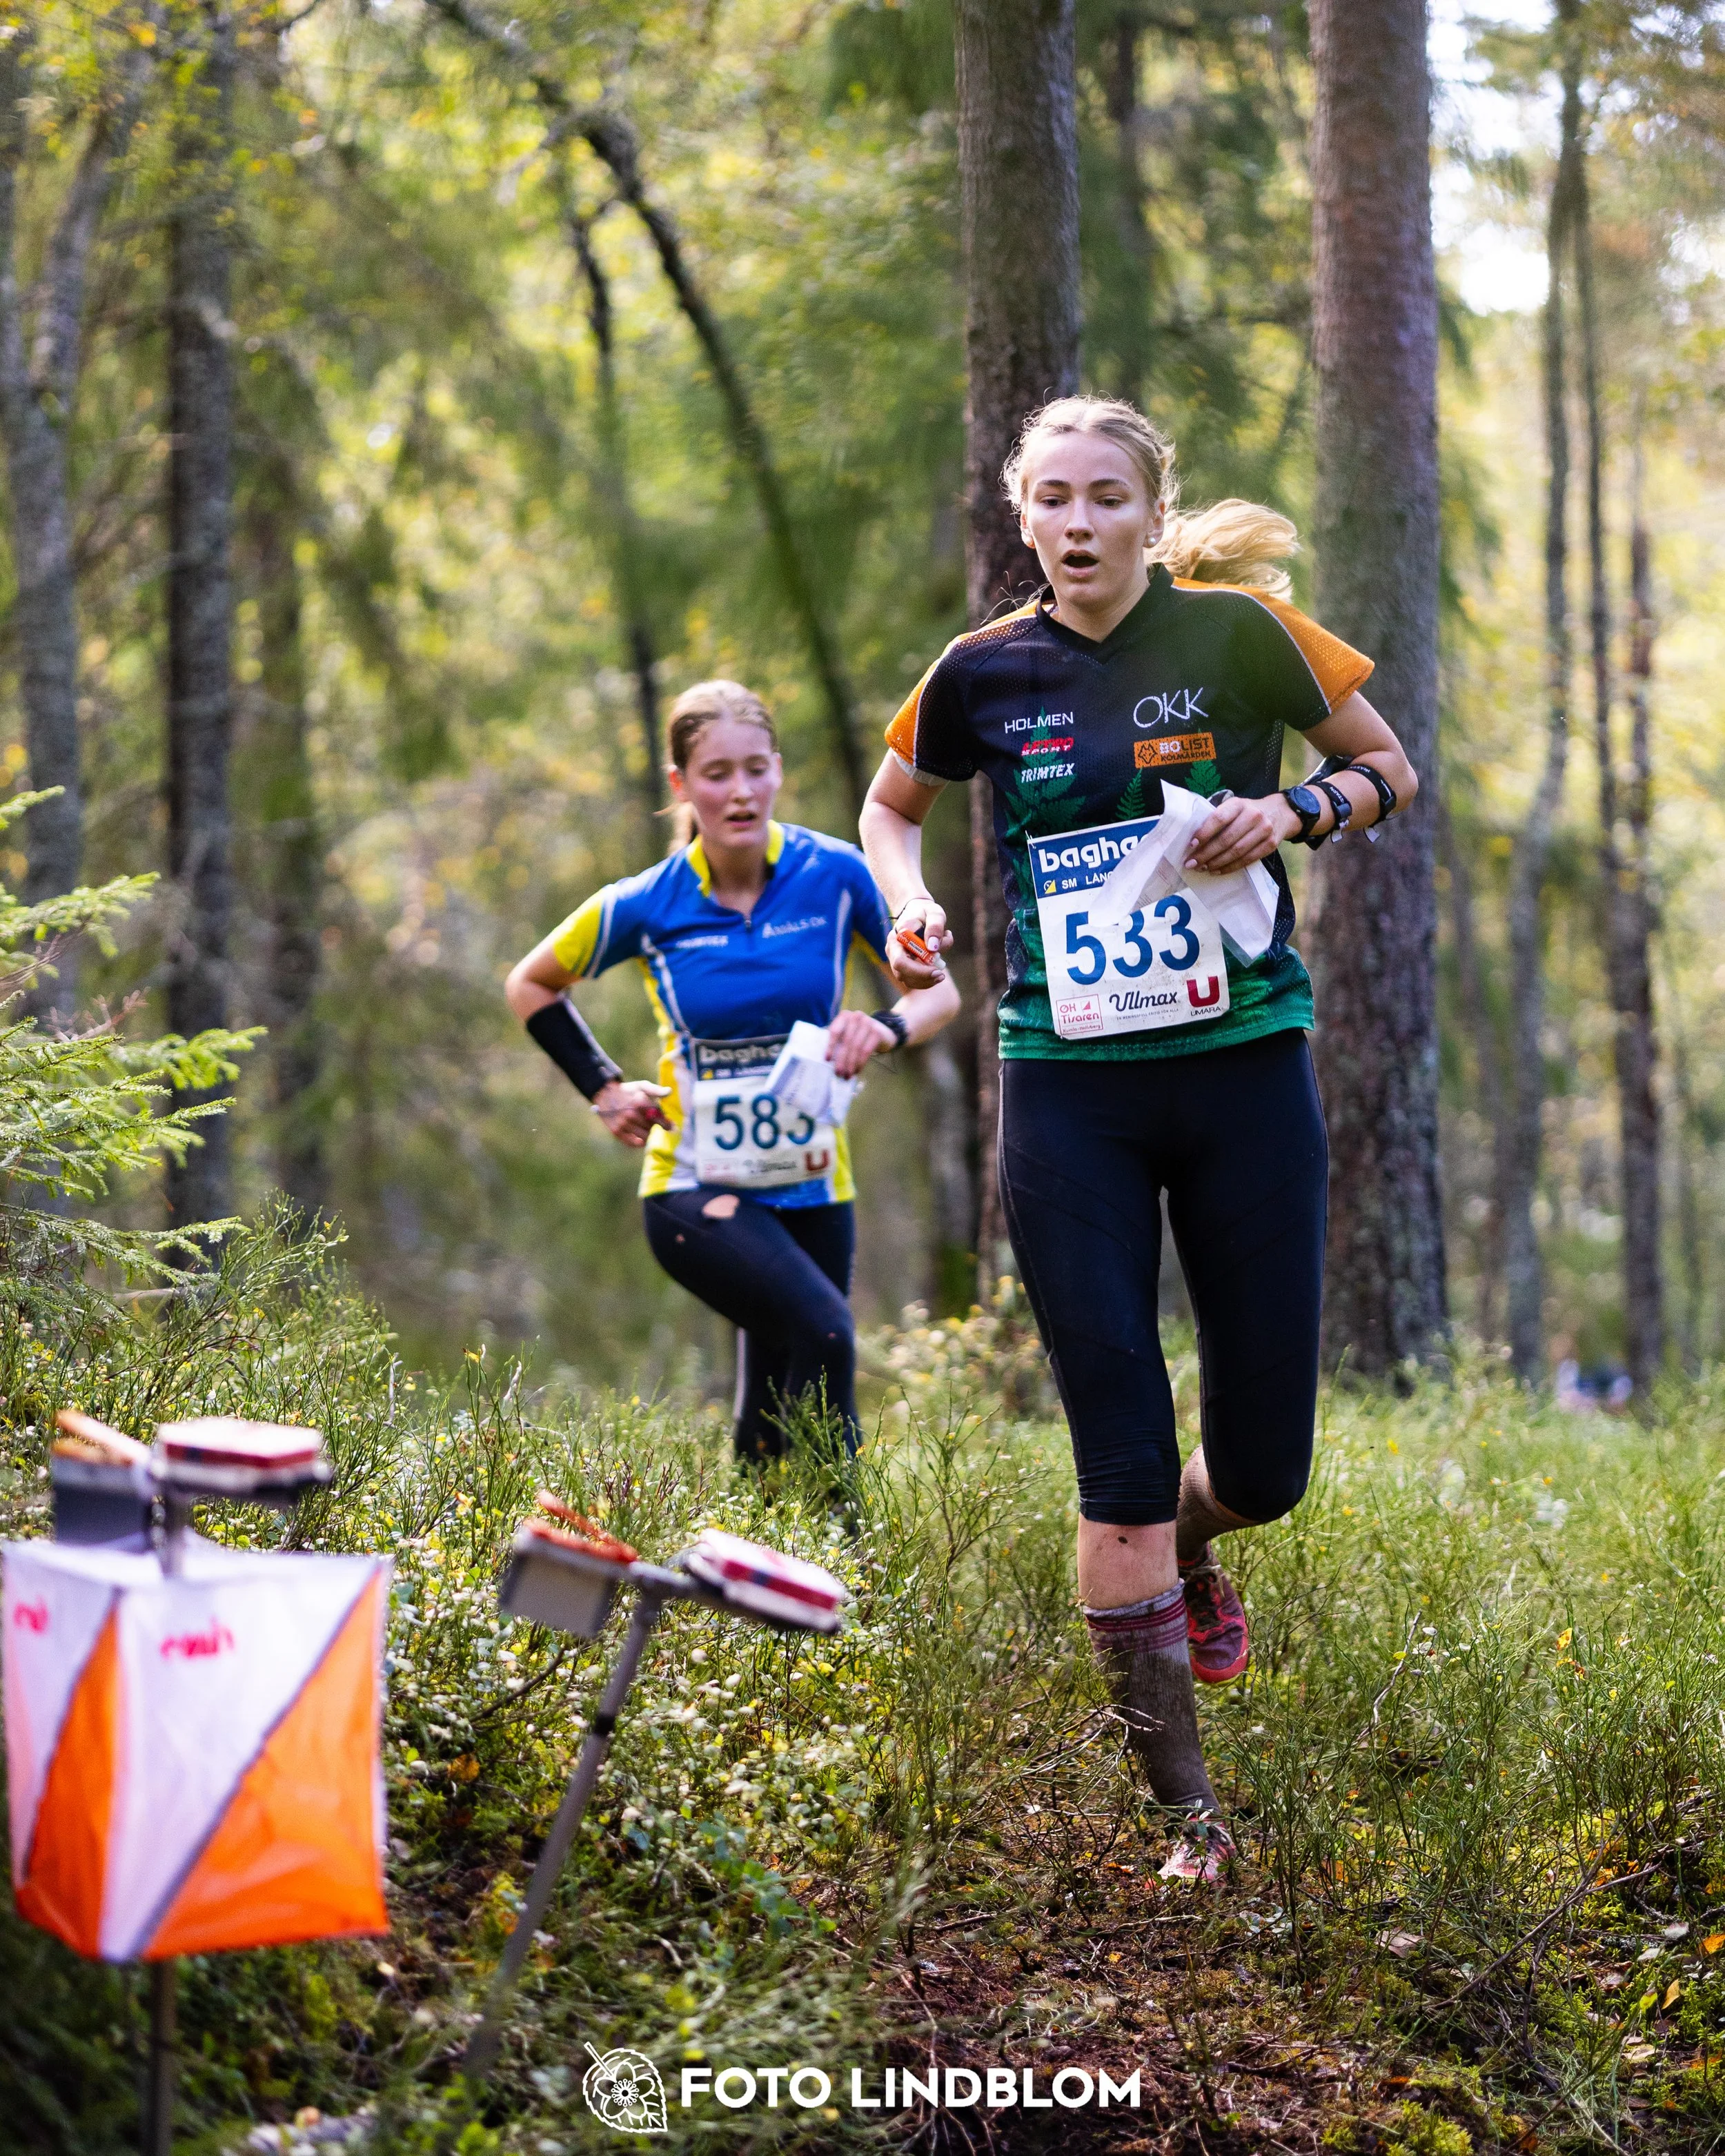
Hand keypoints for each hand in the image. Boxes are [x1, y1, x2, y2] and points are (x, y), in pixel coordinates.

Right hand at [591, 1079, 672, 1147]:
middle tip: (650, 1120)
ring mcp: (623, 1124)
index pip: (659, 1118)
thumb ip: (656, 1090)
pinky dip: (638, 1141)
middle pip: (652, 1127)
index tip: (671, 1127)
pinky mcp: (617, 1131)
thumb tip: (670, 1091)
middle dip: (654, 1125)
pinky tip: (640, 1137)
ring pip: (644, 1136)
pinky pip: (632, 1143)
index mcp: (640, 1102)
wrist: (605, 1094)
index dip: (666, 1124)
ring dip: (647, 1132)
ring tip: (644, 1126)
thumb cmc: (628, 1090)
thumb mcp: (642, 1086)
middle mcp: (631, 1114)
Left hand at [826, 1008, 898, 1077]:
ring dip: (851, 1064)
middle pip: (846, 1041)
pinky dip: (860, 1063)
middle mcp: (856, 1016)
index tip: (827, 1059)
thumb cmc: (857, 1033)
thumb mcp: (846, 1032)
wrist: (881, 1031)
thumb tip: (828, 1061)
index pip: (835, 1031)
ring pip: (856, 1047)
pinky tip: (857, 1070)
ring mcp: (868, 1023)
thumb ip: (837, 1041)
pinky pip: (866, 1050)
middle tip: (839, 1073)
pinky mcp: (877, 1032)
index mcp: (844, 1016)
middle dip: (841, 1059)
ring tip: (847, 1074)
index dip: (830, 1046)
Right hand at [886, 897, 950, 989]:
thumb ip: (935, 926)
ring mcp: (897, 960)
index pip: (900, 961)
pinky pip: (913, 980)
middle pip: (902, 974)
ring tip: (941, 974)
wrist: (917, 911)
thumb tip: (933, 948)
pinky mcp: (905, 966)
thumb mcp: (934, 912)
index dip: (918, 970)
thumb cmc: (925, 911)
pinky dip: (926, 980)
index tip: (937, 969)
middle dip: (923, 978)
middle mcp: (893, 951)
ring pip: (907, 980)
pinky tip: (937, 971)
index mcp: (896, 938)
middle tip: (941, 975)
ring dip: (926, 981)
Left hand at [1184, 794, 1299, 873]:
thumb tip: (1195, 840)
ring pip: (1236, 851)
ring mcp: (1264, 830)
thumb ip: (1219, 818)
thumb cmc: (1248, 812)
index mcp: (1239, 804)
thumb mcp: (1235, 807)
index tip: (1191, 845)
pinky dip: (1230, 867)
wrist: (1280, 812)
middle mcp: (1253, 815)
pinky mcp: (1270, 844)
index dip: (1204, 833)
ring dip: (1216, 863)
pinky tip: (1217, 870)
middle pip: (1226, 839)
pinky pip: (1247, 859)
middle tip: (1191, 863)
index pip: (1219, 819)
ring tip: (1202, 868)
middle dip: (1206, 853)